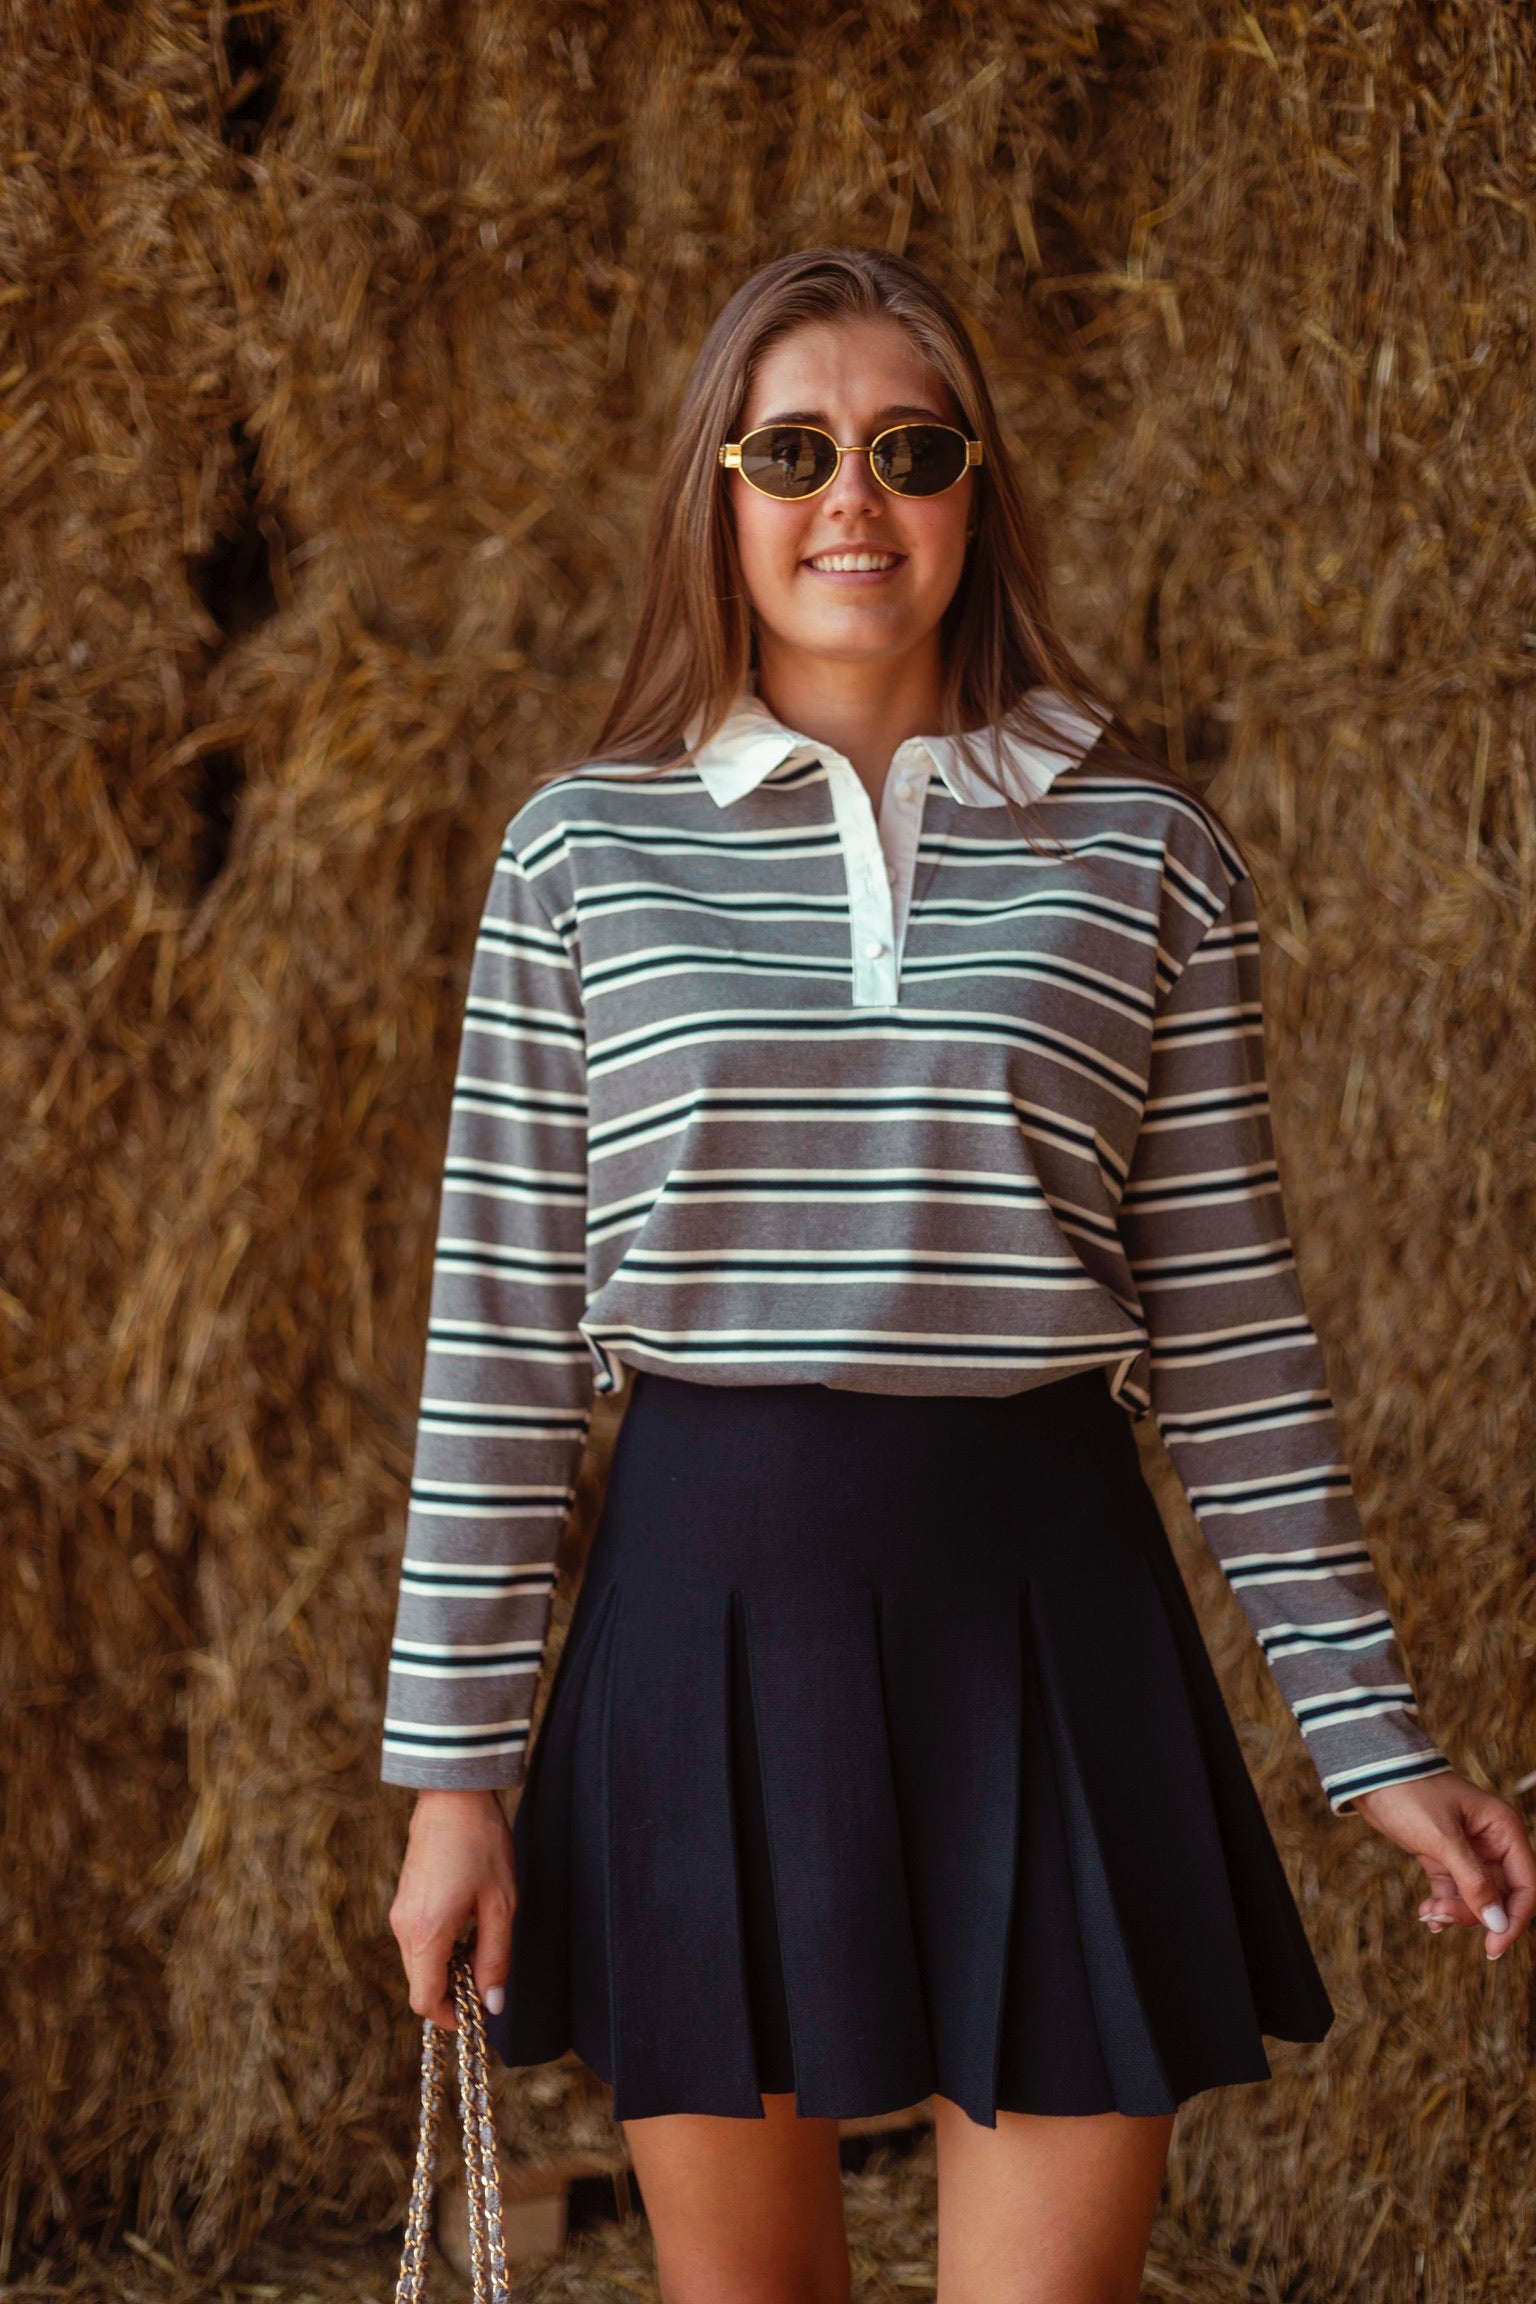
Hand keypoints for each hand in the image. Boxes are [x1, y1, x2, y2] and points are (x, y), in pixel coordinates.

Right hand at [389, 1787, 516, 2026]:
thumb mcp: (501, 1904)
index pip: (424, 2000)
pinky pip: (417, 1940)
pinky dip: (439, 1947)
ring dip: (447, 1967)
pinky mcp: (403, 1900)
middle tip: (488, 1974)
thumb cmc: (481, 1844)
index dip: (450, 2017)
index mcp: (426, 1933)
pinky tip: (467, 1922)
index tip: (478, 2012)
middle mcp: (404, 1927)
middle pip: (421, 1983)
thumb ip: (495, 1958)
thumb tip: (493, 2004)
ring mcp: (400, 1912)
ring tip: (482, 1941)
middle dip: (452, 1991)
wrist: (453, 1794)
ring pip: (419, 1962)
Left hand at [1354, 1771, 1535, 1958]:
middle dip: (1474, 1914)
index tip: (1493, 1947)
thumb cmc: (1410, 1794)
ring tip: (1428, 1913)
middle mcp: (1492, 1842)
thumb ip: (1472, 1882)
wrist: (1369, 1774)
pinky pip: (1453, 1892)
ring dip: (1455, 1911)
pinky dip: (1443, 1906)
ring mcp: (1468, 1851)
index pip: (1526, 1886)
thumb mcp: (1442, 1839)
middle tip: (1441, 1916)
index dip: (1514, 1919)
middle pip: (1500, 1896)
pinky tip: (1426, 1914)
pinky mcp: (1443, 1857)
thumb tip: (1498, 1924)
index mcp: (1504, 1830)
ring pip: (1475, 1898)